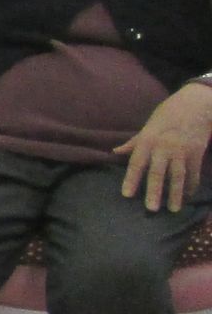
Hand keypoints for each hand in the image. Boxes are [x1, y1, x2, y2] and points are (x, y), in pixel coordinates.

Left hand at [114, 83, 211, 211]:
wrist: (196, 104)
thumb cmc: (168, 114)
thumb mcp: (148, 125)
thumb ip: (134, 142)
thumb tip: (115, 152)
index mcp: (148, 140)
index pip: (137, 163)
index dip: (131, 179)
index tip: (126, 195)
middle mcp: (164, 147)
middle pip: (158, 172)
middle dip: (154, 191)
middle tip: (151, 209)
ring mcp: (182, 150)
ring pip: (178, 175)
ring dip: (176, 193)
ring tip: (173, 209)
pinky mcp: (197, 152)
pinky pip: (193, 172)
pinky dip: (191, 185)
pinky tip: (187, 196)